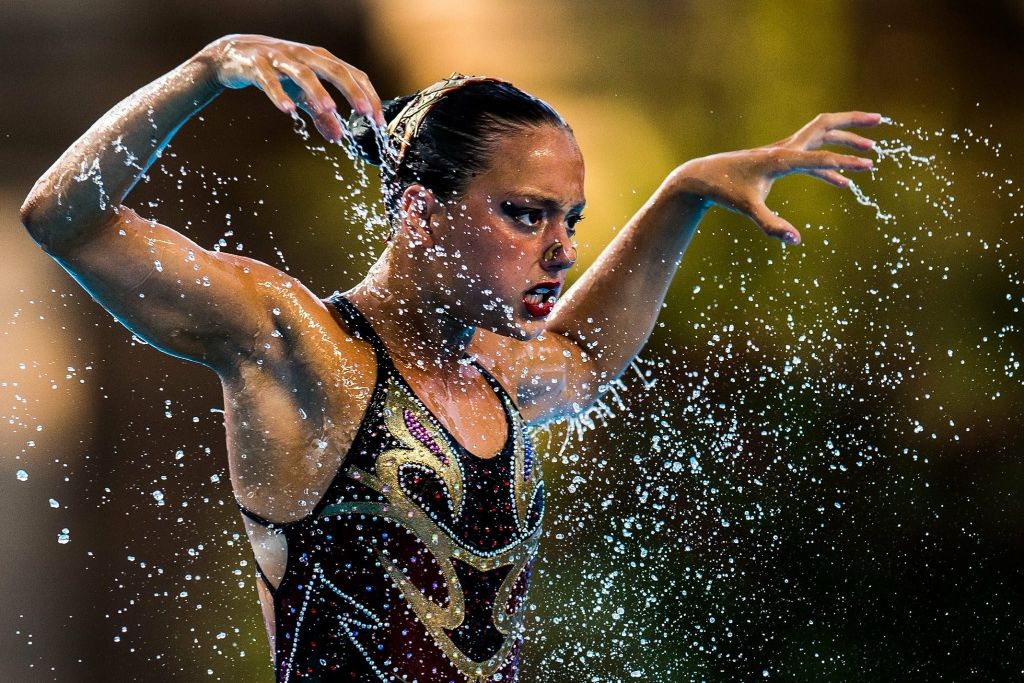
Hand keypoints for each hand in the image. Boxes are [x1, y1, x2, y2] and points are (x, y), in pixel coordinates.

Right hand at [199, 34, 384, 142]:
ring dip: (317, 90)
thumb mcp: (302, 94)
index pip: (353, 74)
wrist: (234, 54)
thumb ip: (321, 114)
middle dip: (351, 90)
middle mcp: (305, 55)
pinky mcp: (257, 64)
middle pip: (334, 69)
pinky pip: (269, 79)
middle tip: (364, 112)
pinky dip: (279, 93)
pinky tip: (287, 110)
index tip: (379, 121)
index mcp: (322, 60)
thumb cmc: (278, 72)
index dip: (368, 96)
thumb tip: (338, 138)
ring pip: (303, 72)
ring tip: (329, 109)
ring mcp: (281, 58)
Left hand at [671, 111, 882, 244]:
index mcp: (781, 159)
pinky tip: (843, 184)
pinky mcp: (779, 161)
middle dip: (853, 123)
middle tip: (880, 121)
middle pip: (825, 126)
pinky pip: (811, 159)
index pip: (821, 157)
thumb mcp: (747, 209)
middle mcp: (784, 149)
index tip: (870, 165)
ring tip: (871, 150)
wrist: (702, 178)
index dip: (846, 162)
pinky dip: (829, 166)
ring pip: (820, 138)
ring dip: (845, 140)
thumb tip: (796, 241)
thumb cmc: (724, 191)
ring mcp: (782, 153)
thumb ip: (771, 226)